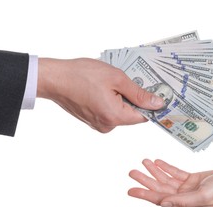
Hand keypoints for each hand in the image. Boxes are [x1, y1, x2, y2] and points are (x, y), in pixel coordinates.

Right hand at [37, 58, 163, 132]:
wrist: (54, 78)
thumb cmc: (82, 75)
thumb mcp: (116, 78)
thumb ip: (139, 93)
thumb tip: (157, 104)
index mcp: (115, 117)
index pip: (143, 116)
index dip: (151, 105)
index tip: (157, 94)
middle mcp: (107, 126)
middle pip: (132, 114)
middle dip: (134, 98)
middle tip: (129, 80)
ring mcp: (98, 125)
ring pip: (120, 112)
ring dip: (121, 98)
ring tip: (111, 83)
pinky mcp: (92, 120)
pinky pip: (109, 111)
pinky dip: (111, 100)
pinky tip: (103, 88)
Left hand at [128, 159, 212, 206]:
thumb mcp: (203, 196)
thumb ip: (182, 200)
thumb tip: (163, 204)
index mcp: (184, 204)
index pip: (159, 199)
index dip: (144, 194)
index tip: (130, 190)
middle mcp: (183, 197)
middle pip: (159, 188)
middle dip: (145, 180)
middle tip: (132, 172)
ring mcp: (187, 188)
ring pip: (166, 179)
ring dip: (154, 171)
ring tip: (143, 162)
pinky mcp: (192, 179)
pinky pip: (175, 172)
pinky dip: (166, 167)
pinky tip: (157, 161)